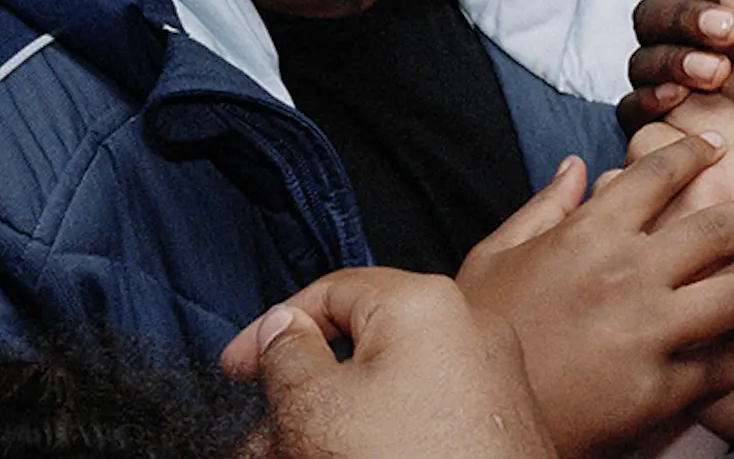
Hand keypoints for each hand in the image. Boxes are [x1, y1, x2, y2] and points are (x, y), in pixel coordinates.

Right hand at [223, 266, 556, 458]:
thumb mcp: (312, 405)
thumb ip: (286, 354)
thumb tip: (282, 327)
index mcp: (424, 302)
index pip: (332, 291)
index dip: (273, 328)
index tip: (238, 369)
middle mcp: (468, 328)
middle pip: (358, 346)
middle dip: (299, 392)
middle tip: (260, 438)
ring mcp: (488, 376)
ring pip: (386, 387)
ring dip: (331, 420)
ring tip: (288, 456)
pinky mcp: (495, 420)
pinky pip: (421, 412)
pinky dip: (378, 433)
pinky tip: (345, 455)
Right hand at [456, 147, 733, 456]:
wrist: (467, 409)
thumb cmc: (477, 330)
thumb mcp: (495, 256)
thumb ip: (542, 208)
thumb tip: (577, 166)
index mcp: (589, 233)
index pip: (658, 175)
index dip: (696, 155)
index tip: (720, 148)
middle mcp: (627, 273)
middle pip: (717, 228)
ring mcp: (646, 330)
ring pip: (732, 295)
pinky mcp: (655, 388)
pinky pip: (717, 369)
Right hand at [621, 0, 733, 127]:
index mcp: (694, 20)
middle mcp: (665, 43)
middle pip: (654, 15)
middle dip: (690, 19)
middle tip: (729, 30)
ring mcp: (649, 80)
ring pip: (643, 59)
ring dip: (678, 60)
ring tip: (715, 71)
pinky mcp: (640, 118)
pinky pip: (631, 105)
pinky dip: (652, 97)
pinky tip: (679, 95)